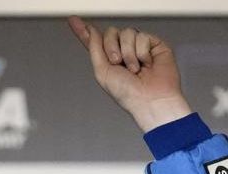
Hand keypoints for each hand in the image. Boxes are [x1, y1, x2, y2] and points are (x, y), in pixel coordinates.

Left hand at [68, 16, 191, 131]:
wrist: (150, 99)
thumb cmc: (128, 93)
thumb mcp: (102, 72)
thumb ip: (94, 48)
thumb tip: (90, 30)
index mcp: (109, 59)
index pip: (96, 41)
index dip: (85, 31)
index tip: (74, 21)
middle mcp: (123, 51)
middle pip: (111, 32)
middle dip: (111, 47)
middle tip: (118, 63)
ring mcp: (138, 47)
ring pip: (127, 33)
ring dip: (128, 53)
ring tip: (135, 69)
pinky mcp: (154, 44)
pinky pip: (143, 36)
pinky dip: (142, 52)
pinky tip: (146, 64)